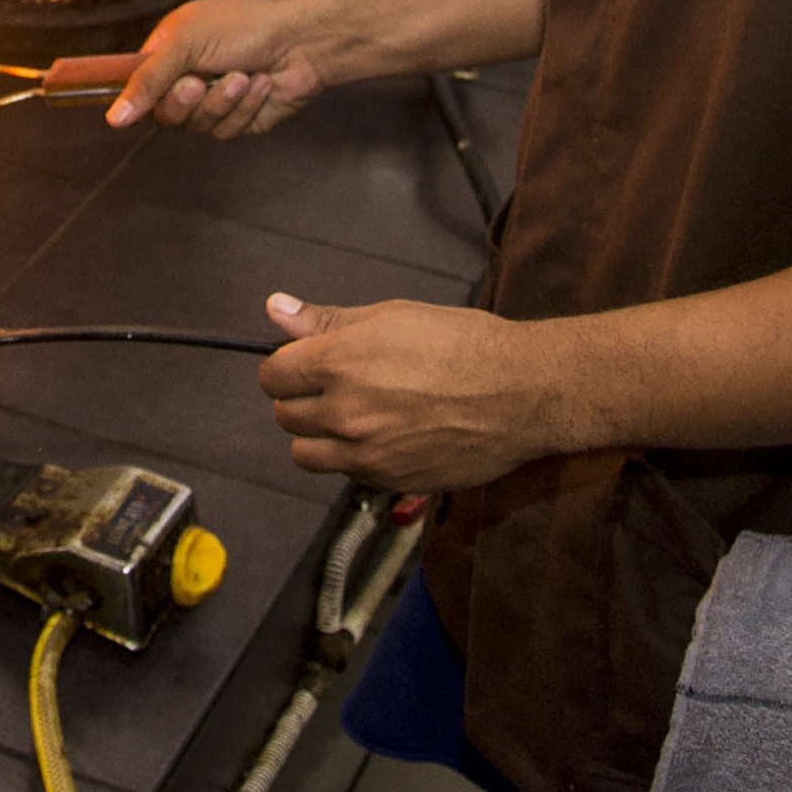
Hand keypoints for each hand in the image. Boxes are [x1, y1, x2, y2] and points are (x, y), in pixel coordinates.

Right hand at [107, 0, 328, 135]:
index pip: (138, 86)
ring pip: (198, 125)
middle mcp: (189, 76)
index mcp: (171, 51)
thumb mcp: (187, 42)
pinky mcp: (240, 118)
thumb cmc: (249, 24)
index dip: (135, 99)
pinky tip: (260, 83)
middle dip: (185, 100)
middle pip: (165, 114)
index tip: (127, 110)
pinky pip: (228, 130)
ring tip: (242, 75)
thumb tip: (115, 114)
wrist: (303, 39)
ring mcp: (215, 99)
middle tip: (198, 81)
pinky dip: (246, 106)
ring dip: (222, 100)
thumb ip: (147, 79)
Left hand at [257, 293, 564, 492]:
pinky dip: (351, 457)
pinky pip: (345, 474)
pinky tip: (382, 434)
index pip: (272, 375)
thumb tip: (276, 308)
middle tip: (333, 382)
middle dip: (300, 397)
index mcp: (340, 363)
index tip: (302, 360)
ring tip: (352, 412)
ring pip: (305, 453)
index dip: (285, 364)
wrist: (520, 392)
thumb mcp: (391, 316)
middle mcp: (346, 413)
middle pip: (284, 414)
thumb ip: (326, 320)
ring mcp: (367, 454)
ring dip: (317, 434)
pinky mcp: (390, 483)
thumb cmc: (462, 345)